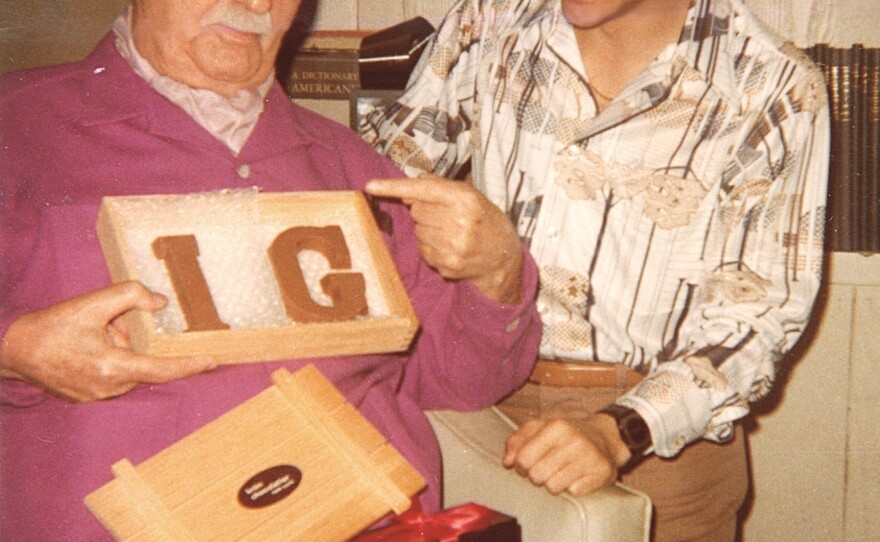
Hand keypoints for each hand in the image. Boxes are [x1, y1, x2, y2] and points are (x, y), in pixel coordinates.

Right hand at [0, 281, 216, 401]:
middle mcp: (109, 388)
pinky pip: (114, 376)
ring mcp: (98, 396)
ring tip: (95, 332)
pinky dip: (111, 358)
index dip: (190, 366)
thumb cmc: (53, 327)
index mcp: (112, 367)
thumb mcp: (93, 302)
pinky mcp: (89, 398)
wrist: (14, 349)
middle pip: (143, 363)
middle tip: (113, 322)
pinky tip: (89, 344)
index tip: (212, 361)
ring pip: (129, 369)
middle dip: (135, 341)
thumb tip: (160, 303)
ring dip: (121, 349)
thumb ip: (131, 296)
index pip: (163, 370)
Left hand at [365, 174, 522, 303]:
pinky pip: (423, 250)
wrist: (503, 257)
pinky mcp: (446, 265)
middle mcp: (458, 222)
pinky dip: (432, 247)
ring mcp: (452, 246)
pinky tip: (450, 247)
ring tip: (452, 233)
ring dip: (428, 230)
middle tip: (447, 216)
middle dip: (426, 211)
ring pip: (418, 231)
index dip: (393, 187)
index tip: (370, 186)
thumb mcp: (470, 195)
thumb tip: (406, 191)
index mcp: (465, 199)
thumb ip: (438, 187)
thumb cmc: (484, 220)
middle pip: (416, 211)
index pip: (421, 191)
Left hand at [502, 415, 630, 495]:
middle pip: (536, 476)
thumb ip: (517, 440)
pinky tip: (576, 476)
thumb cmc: (566, 435)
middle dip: (536, 476)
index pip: (523, 459)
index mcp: (556, 426)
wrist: (605, 438)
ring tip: (560, 472)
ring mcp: (590, 457)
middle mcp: (574, 441)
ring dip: (553, 483)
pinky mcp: (602, 473)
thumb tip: (507, 462)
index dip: (520, 466)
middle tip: (545, 468)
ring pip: (553, 487)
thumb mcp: (540, 428)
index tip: (527, 464)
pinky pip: (573, 492)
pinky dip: (572, 487)